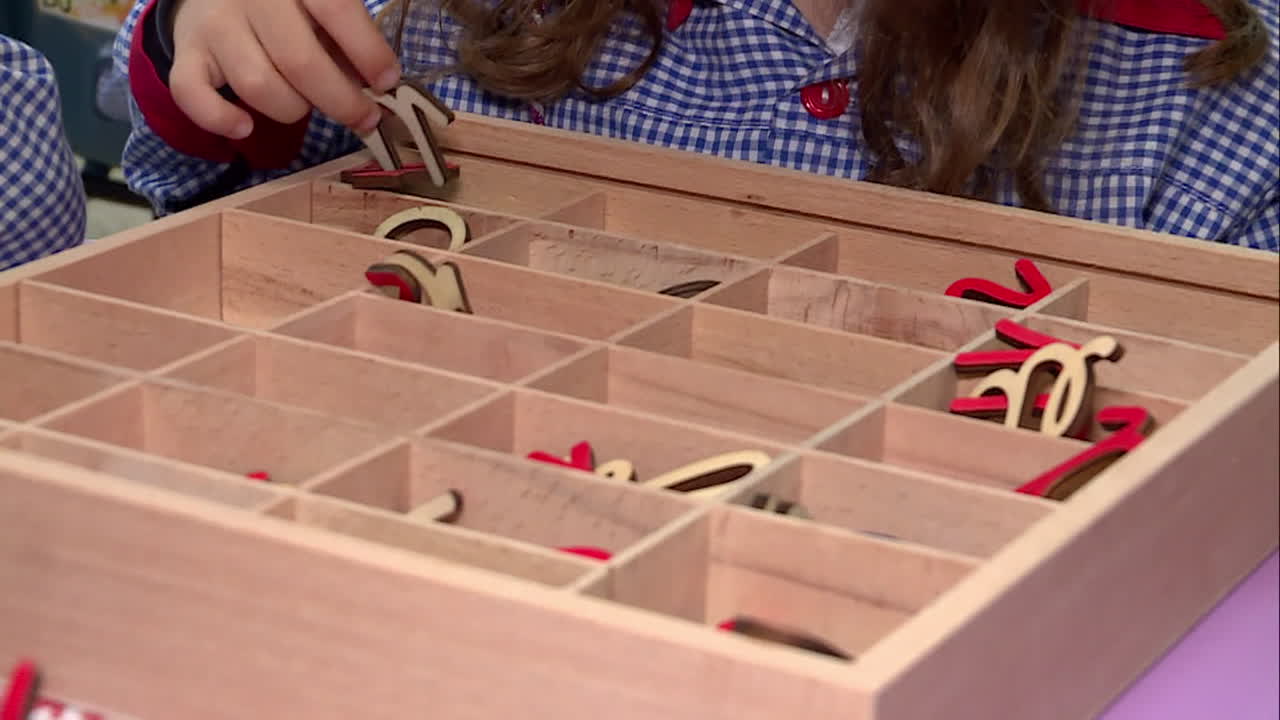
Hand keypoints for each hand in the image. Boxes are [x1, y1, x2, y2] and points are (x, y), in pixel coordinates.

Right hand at [168, 0, 400, 139]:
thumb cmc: (287, 6)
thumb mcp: (322, 7)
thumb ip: (348, 39)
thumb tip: (380, 84)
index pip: (336, 9)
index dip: (368, 51)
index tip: (387, 81)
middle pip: (299, 61)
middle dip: (341, 101)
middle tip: (364, 118)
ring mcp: (216, 23)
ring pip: (257, 85)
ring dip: (292, 110)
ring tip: (305, 105)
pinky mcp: (188, 52)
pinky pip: (192, 94)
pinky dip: (219, 119)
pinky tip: (244, 127)